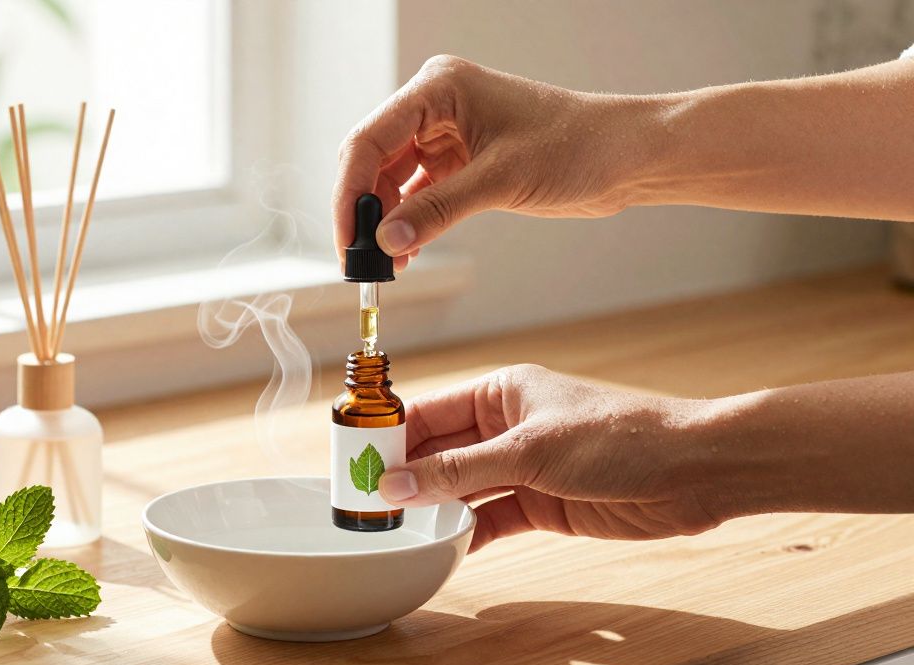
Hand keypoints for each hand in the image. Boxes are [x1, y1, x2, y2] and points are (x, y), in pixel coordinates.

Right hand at [333, 55, 646, 265]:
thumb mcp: (500, 180)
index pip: (370, 139)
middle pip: (373, 159)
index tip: (348, 238)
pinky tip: (406, 252)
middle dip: (364, 209)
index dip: (351, 192)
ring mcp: (446, 133)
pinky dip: (410, 222)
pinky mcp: (460, 160)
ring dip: (386, 221)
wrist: (626, 156)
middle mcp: (435, 105)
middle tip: (360, 258)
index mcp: (438, 88)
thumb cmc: (576, 146)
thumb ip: (437, 210)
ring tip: (387, 264)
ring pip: (391, 180)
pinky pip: (418, 192)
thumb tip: (385, 241)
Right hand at [379, 364, 721, 552]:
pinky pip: (490, 519)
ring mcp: (524, 467)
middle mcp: (507, 427)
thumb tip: (398, 482)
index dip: (389, 437)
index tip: (355, 463)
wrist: (693, 472)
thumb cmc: (620, 436)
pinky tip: (441, 547)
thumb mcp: (530, 451)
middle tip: (366, 506)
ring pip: (461, 489)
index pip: (428, 413)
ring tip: (395, 530)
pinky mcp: (542, 504)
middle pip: (439, 453)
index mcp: (501, 392)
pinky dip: (467, 533)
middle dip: (405, 478)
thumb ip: (460, 471)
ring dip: (433, 509)